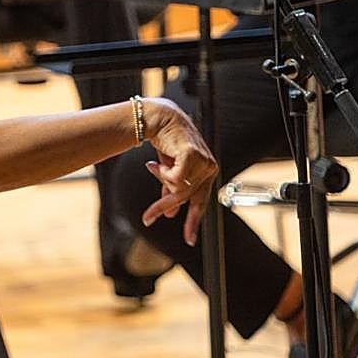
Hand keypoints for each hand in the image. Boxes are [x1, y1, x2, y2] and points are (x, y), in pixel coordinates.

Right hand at [138, 97, 216, 246]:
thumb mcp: (169, 168)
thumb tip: (170, 214)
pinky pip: (174, 179)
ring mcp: (204, 162)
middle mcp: (209, 168)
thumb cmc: (166, 140)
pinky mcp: (194, 157)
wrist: (159, 118)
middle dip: (164, 207)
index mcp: (206, 172)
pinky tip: (155, 162)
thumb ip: (172, 188)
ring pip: (178, 189)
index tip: (189, 240)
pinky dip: (161, 173)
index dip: (193, 221)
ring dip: (160, 181)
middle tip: (147, 219)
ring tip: (151, 166)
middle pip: (186, 198)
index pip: (201, 201)